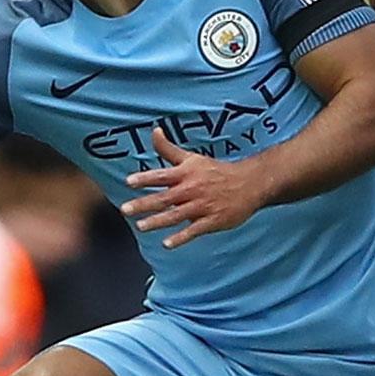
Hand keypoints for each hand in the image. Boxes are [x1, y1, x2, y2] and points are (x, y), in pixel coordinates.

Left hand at [121, 128, 265, 248]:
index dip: (145, 178)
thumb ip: (169, 149)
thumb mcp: (192, 158)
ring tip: (140, 226)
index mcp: (186, 174)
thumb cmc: (216, 171)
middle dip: (144, 204)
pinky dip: (181, 237)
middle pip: (165, 198)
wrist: (250, 183)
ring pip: (176, 215)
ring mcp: (202, 206)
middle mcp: (192, 189)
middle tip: (125, 209)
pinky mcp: (212, 220)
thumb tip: (154, 131)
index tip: (129, 182)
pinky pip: (194, 230)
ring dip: (158, 221)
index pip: (162, 176)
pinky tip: (167, 244)